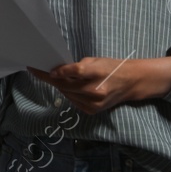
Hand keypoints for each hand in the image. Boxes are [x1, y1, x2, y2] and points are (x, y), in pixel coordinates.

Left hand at [27, 55, 170, 114]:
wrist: (130, 83)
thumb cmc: (111, 67)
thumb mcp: (95, 61)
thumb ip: (76, 66)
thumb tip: (56, 71)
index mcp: (97, 73)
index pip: (72, 72)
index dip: (56, 71)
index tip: (40, 69)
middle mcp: (96, 90)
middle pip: (65, 85)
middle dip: (51, 78)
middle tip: (40, 71)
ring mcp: (94, 103)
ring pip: (67, 94)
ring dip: (59, 86)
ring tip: (56, 78)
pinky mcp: (93, 110)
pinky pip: (73, 101)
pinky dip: (68, 94)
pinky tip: (69, 88)